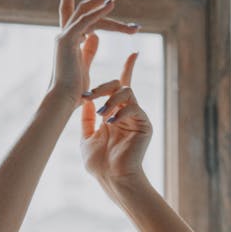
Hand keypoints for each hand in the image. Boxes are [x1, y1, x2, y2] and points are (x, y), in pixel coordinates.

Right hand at [48, 0, 140, 107]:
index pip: (77, 15)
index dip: (89, 2)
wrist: (63, 101)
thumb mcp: (83, 66)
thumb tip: (96, 36)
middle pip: (84, 7)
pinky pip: (85, 21)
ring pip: (86, 9)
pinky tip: (112, 4)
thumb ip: (88, 50)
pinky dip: (99, 11)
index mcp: (68, 41)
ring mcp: (64, 36)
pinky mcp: (67, 41)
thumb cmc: (73, 92)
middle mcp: (64, 35)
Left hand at [80, 53, 152, 193]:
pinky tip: (110, 122)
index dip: (126, 69)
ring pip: (127, 92)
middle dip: (103, 87)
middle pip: (120, 85)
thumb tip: (86, 99)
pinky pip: (134, 108)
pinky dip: (120, 112)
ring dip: (110, 99)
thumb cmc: (99, 163)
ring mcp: (137, 118)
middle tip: (89, 95)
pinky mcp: (144, 125)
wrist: (111, 179)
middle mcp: (127, 113)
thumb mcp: (87, 136)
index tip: (132, 52)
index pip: (119, 87)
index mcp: (115, 114)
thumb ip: (87, 118)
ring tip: (101, 115)